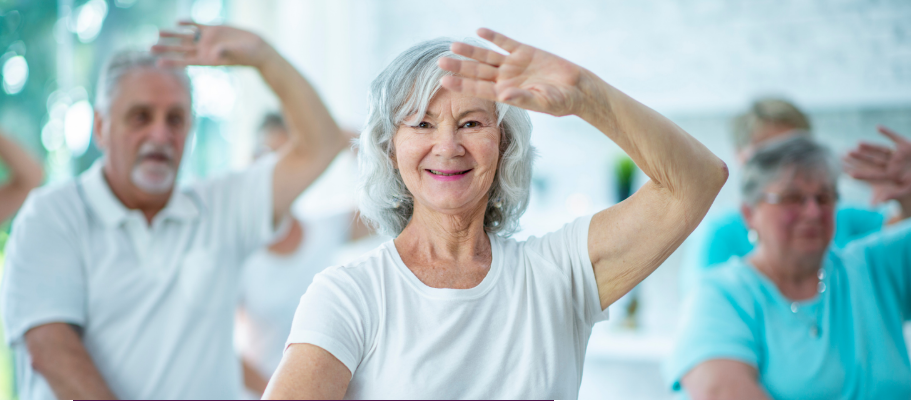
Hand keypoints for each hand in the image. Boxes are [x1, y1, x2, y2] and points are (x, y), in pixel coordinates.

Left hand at [152, 21, 273, 68]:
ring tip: (158, 32)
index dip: (172, 61)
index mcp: (208, 60)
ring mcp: (208, 40)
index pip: (185, 61)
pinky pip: (197, 26)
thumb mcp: (236, 54)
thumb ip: (225, 52)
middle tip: (149, 48)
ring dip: (172, 35)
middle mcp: (205, 50)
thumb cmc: (248, 55)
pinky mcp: (213, 30)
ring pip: (185, 37)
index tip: (158, 62)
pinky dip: (188, 23)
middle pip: (181, 49)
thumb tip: (214, 51)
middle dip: (166, 48)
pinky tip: (179, 22)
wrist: (257, 48)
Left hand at [438, 28, 588, 116]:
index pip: (478, 89)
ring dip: (471, 51)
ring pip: (487, 56)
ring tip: (453, 45)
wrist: (577, 89)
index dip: (461, 85)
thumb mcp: (541, 101)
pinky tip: (480, 31)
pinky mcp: (525, 52)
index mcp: (506, 93)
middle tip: (440, 61)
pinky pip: (505, 43)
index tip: (444, 81)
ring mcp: (514, 65)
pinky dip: (494, 37)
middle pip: (477, 72)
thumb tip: (503, 96)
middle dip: (459, 67)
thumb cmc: (560, 102)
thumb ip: (522, 99)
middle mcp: (505, 79)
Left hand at [844, 125, 910, 204]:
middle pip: (873, 161)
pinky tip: (878, 127)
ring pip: (881, 150)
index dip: (862, 174)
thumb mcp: (906, 189)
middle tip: (847, 154)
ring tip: (858, 143)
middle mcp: (892, 165)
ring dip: (870, 146)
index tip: (848, 174)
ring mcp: (898, 156)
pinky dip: (888, 133)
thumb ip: (893, 195)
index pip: (873, 175)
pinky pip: (895, 138)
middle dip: (861, 157)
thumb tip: (878, 203)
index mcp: (891, 176)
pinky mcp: (906, 146)